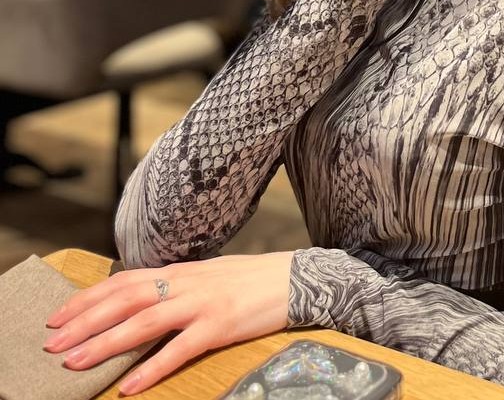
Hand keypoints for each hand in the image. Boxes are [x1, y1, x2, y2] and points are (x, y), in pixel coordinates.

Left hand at [43, 251, 294, 395]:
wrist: (294, 278)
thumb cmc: (249, 280)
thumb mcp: (206, 276)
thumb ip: (174, 287)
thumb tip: (139, 302)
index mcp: (180, 272)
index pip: (124, 281)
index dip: (88, 298)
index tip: (58, 316)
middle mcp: (185, 283)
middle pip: (125, 299)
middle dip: (85, 321)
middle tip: (52, 343)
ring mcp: (202, 303)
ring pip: (144, 321)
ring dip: (106, 343)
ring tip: (76, 363)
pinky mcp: (220, 325)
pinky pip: (179, 350)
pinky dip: (152, 369)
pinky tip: (131, 387)